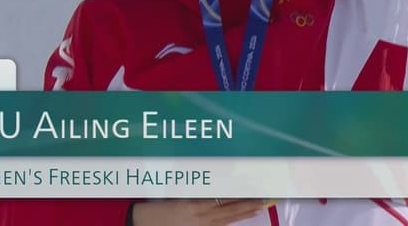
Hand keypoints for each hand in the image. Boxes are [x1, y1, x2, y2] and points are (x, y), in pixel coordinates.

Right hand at [131, 199, 269, 225]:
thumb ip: (198, 192)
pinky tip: (237, 221)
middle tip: (265, 201)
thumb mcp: (178, 195)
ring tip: (258, 209)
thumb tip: (217, 185)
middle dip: (249, 206)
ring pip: (226, 220)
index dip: (241, 196)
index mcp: (196, 205)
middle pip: (230, 211)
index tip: (254, 190)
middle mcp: (200, 217)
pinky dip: (229, 223)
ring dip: (243, 214)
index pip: (225, 199)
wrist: (142, 222)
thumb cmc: (157, 206)